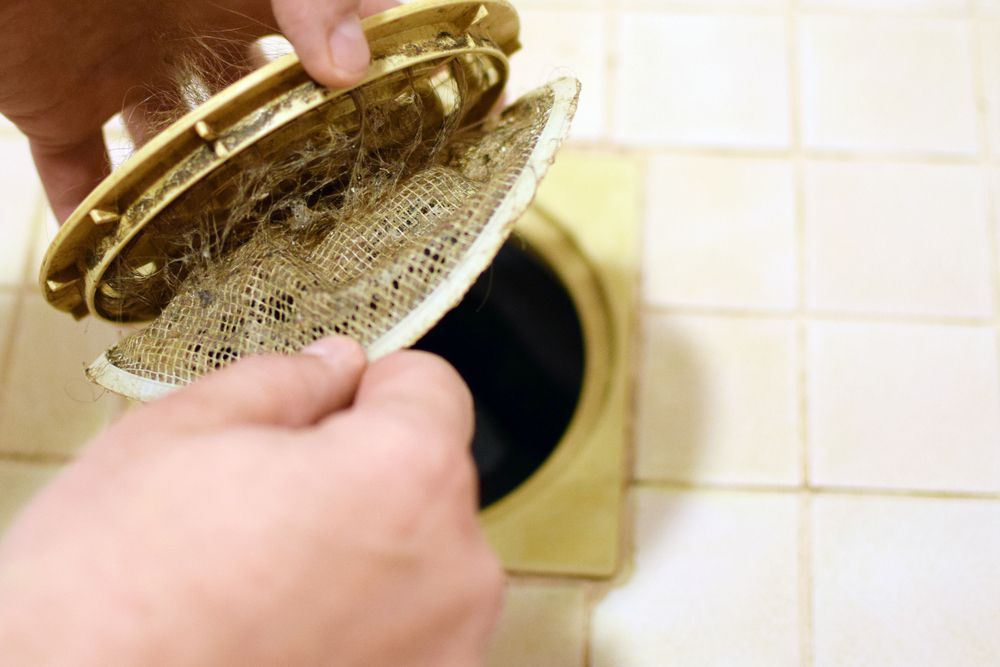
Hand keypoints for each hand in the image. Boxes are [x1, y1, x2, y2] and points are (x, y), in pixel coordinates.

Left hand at [0, 0, 395, 220]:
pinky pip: (81, 175)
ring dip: (209, 200)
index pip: (335, 26)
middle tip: (346, 202)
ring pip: (182, 153)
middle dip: (301, 148)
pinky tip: (128, 269)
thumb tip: (352, 66)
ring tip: (258, 255)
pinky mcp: (56, 101)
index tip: (424, 115)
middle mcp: (194, 29)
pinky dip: (95, 222)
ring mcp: (128, 68)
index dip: (381, 66)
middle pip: (264, 105)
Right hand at [0, 338, 503, 666]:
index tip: (324, 411)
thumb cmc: (108, 602)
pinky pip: (409, 629)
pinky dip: (363, 623)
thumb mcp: (177, 436)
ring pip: (418, 559)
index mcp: (408, 474)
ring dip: (363, 554)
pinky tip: (283, 634)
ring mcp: (446, 648)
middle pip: (427, 477)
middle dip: (361, 474)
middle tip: (267, 505)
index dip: (368, 387)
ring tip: (264, 582)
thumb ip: (283, 381)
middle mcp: (454, 568)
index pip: (430, 387)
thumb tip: (332, 364)